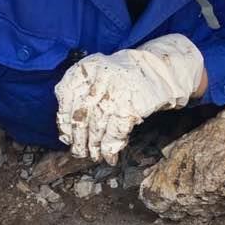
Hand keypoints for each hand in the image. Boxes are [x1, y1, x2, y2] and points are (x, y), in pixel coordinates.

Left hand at [54, 34, 204, 163]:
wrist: (161, 69)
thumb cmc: (127, 77)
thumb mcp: (100, 75)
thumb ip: (82, 95)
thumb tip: (67, 134)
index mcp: (87, 67)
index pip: (65, 95)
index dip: (64, 120)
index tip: (66, 137)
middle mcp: (99, 77)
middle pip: (80, 115)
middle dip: (79, 139)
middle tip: (80, 153)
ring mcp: (115, 92)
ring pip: (97, 127)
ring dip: (95, 147)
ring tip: (95, 157)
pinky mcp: (130, 106)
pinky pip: (115, 133)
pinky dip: (111, 148)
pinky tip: (110, 156)